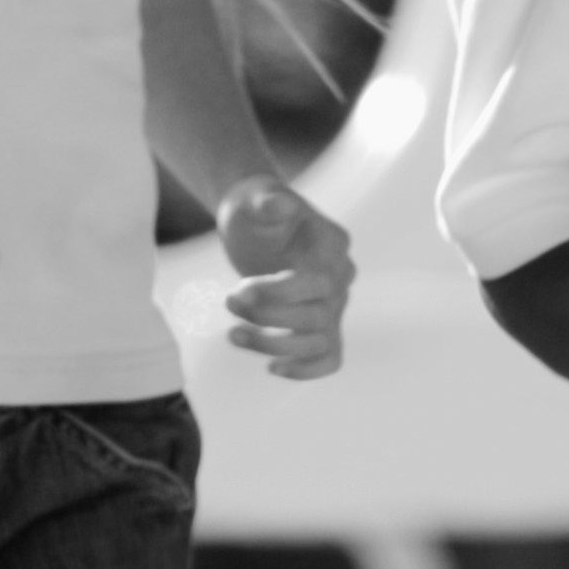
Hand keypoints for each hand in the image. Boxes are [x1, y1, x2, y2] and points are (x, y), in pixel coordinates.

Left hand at [212, 175, 351, 380]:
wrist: (254, 223)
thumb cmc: (255, 208)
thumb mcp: (255, 198)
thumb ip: (268, 201)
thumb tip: (278, 204)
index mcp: (332, 245)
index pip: (319, 282)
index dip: (279, 294)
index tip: (238, 290)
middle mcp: (341, 277)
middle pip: (318, 315)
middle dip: (268, 316)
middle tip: (227, 300)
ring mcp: (334, 302)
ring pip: (320, 340)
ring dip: (276, 345)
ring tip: (232, 335)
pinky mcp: (320, 322)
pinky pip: (329, 357)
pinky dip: (307, 370)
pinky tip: (271, 368)